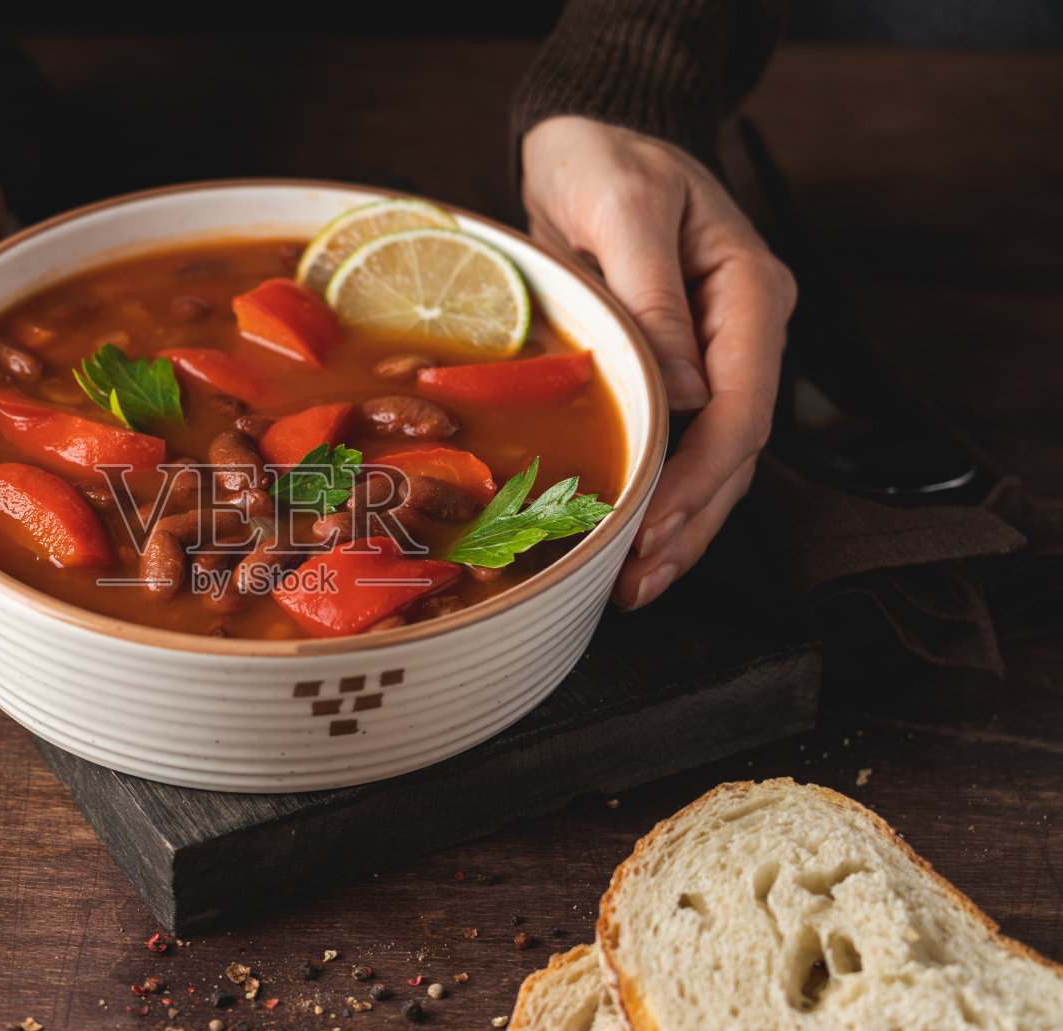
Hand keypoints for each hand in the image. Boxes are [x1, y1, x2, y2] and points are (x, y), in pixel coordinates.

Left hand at [520, 116, 796, 608]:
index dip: (704, 473)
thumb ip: (652, 295)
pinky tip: (638, 541)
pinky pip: (685, 443)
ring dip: (683, 524)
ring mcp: (718, 352)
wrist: (586, 141)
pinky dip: (664, 495)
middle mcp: (746, 329)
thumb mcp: (621, 208)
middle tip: (639, 578)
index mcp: (750, 290)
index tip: (659, 522)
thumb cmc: (604, 160)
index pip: (744, 402)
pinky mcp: (680, 368)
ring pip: (718, 458)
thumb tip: (685, 392)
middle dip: (692, 518)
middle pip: (738, 446)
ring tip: (637, 584)